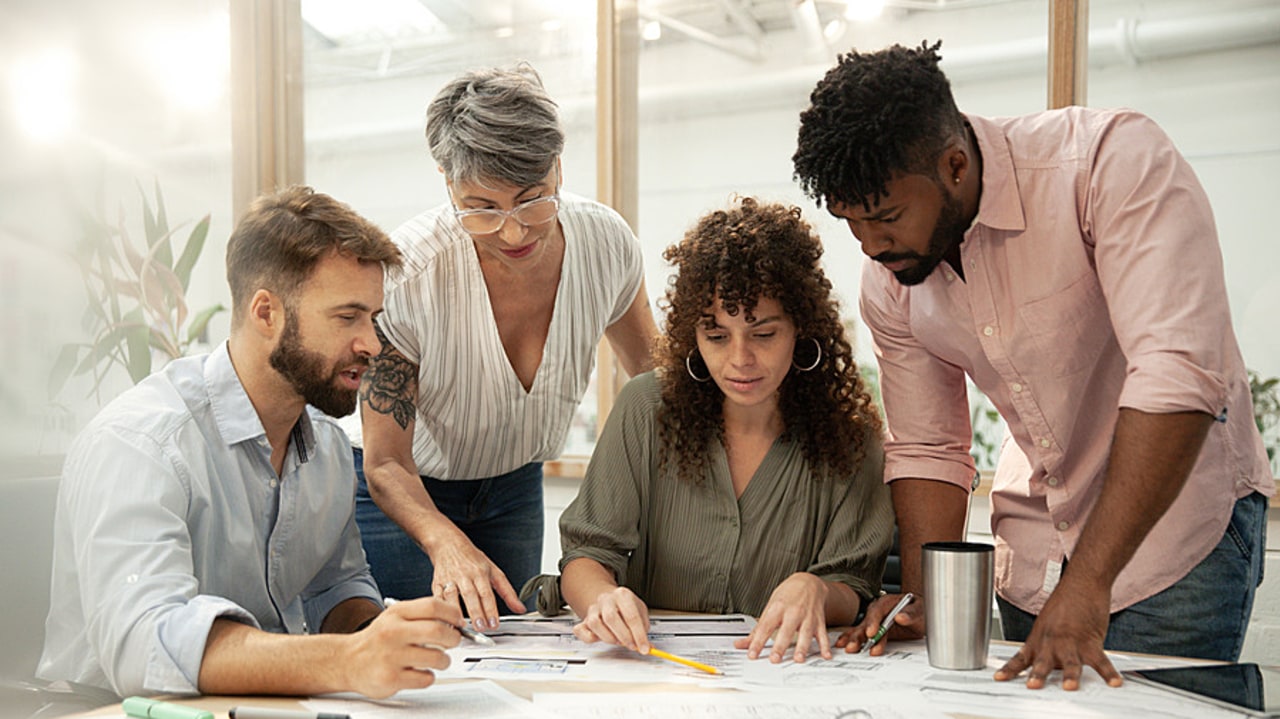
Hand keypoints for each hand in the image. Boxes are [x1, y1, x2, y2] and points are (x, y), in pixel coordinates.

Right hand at [346, 597, 462, 698]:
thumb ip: (421, 615)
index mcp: (397, 613)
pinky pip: (425, 678)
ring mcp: (391, 656)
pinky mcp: (391, 678)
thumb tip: (454, 619)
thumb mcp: (394, 617)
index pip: (433, 606)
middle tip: (454, 641)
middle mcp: (393, 632)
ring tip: (439, 660)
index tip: (459, 621)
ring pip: (436, 657)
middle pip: (438, 630)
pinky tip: (421, 672)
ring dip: (444, 660)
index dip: (453, 613)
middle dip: (453, 638)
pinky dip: (429, 677)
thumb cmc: (377, 639)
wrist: (348, 661)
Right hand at [427, 533, 525, 629]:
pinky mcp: (436, 582)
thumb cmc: (471, 558)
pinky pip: (437, 596)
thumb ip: (507, 592)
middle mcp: (465, 575)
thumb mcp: (493, 571)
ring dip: (456, 612)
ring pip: (452, 596)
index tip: (494, 624)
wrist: (448, 543)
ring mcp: (449, 578)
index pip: (487, 593)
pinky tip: (444, 618)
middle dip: (476, 612)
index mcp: (480, 572)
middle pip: (470, 595)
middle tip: (481, 628)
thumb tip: (520, 608)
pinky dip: (440, 607)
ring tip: (462, 626)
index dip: (491, 609)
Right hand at [573, 586, 650, 652]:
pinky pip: (580, 630)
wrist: (610, 598)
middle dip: (624, 636)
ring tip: (618, 641)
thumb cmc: (626, 606)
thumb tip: (648, 646)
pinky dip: (589, 638)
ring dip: (609, 638)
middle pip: (611, 618)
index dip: (639, 635)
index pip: (631, 616)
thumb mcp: (640, 611)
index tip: (644, 648)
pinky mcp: (584, 620)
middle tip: (632, 645)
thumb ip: (644, 628)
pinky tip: (600, 639)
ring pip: (595, 624)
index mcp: (622, 594)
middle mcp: (606, 600)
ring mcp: (593, 609)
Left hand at [735, 573, 831, 662]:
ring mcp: (807, 616)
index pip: (765, 627)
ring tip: (798, 659)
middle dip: (780, 646)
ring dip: (803, 647)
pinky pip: (822, 634)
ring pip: (805, 633)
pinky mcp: (819, 621)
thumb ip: (758, 629)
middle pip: (785, 630)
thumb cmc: (787, 595)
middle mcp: (793, 612)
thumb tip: (742, 644)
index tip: (752, 654)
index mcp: (778, 608)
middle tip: (775, 659)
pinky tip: (825, 655)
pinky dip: (825, 645)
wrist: (808, 582)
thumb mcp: (770, 607)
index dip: (758, 641)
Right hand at [835, 592, 923, 654]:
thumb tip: (901, 617)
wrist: (918, 613)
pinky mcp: (873, 632)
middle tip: (855, 646)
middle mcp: (877, 612)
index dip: (874, 622)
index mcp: (887, 602)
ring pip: (861, 630)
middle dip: (860, 635)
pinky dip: (851, 639)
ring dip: (855, 640)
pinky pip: (861, 635)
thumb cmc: (918, 608)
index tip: (872, 632)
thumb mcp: (919, 609)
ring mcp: (873, 622)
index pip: (878, 611)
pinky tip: (843, 644)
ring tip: (849, 648)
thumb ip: (911, 613)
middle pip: (866, 623)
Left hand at [993, 581, 1121, 689]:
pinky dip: (1108, 672)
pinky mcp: (1091, 640)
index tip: (999, 679)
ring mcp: (1071, 641)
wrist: (1081, 583)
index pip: (1020, 657)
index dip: (1009, 669)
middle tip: (1033, 686)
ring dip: (1071, 675)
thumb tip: (1049, 666)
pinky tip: (1114, 682)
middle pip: (1043, 661)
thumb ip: (1045, 647)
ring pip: (1070, 661)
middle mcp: (1052, 641)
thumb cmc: (1064, 603)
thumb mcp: (1046, 625)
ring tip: (1070, 687)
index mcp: (1038, 639)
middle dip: (1038, 675)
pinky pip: (1101, 660)